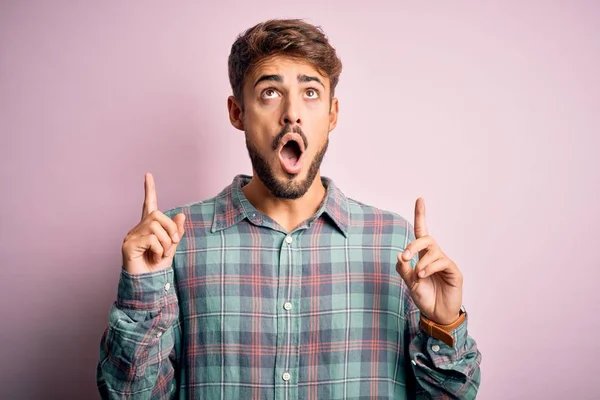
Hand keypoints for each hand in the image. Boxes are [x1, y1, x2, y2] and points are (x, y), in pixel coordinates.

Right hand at [121, 173, 185, 274]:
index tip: (148, 174)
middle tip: (172, 245)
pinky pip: (151, 239)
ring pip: (156, 227)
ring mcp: (131, 236)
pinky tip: (154, 258)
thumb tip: (182, 214)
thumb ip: (176, 232)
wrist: (148, 284)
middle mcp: (138, 228)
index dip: (149, 189)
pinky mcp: (128, 245)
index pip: (148, 204)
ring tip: (161, 255)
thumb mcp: (172, 248)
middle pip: (158, 215)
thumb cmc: (157, 267)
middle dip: (171, 229)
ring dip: (166, 243)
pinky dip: (159, 249)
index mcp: (148, 227)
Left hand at [396, 198, 462, 324]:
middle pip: (427, 239)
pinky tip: (424, 276)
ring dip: (422, 262)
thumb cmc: (425, 297)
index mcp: (423, 256)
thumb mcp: (410, 283)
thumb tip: (400, 256)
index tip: (420, 199)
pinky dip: (430, 267)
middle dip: (414, 244)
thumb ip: (404, 270)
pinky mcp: (454, 271)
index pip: (422, 231)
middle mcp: (435, 256)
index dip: (421, 215)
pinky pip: (442, 262)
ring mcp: (445, 263)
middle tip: (405, 256)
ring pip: (433, 251)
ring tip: (418, 275)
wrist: (437, 315)